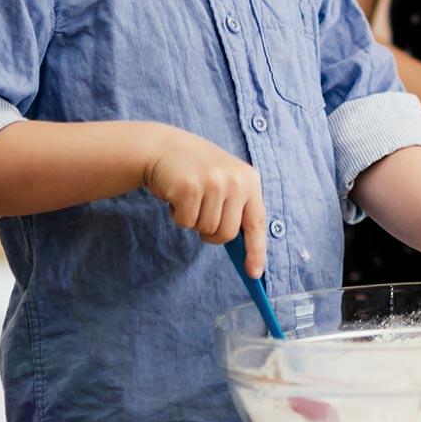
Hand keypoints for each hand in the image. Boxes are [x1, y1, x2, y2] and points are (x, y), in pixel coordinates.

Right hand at [141, 126, 267, 275]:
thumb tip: (244, 251)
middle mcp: (236, 180)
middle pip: (226, 234)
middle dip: (210, 233)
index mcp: (249, 180)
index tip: (254, 273)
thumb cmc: (196, 171)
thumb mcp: (225, 181)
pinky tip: (176, 195)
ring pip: (204, 230)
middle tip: (200, 214)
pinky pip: (185, 222)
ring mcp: (213, 183)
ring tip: (189, 197)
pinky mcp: (190, 188)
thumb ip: (236, 208)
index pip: (257, 222)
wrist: (163, 148)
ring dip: (193, 221)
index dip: (256, 250)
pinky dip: (177, 215)